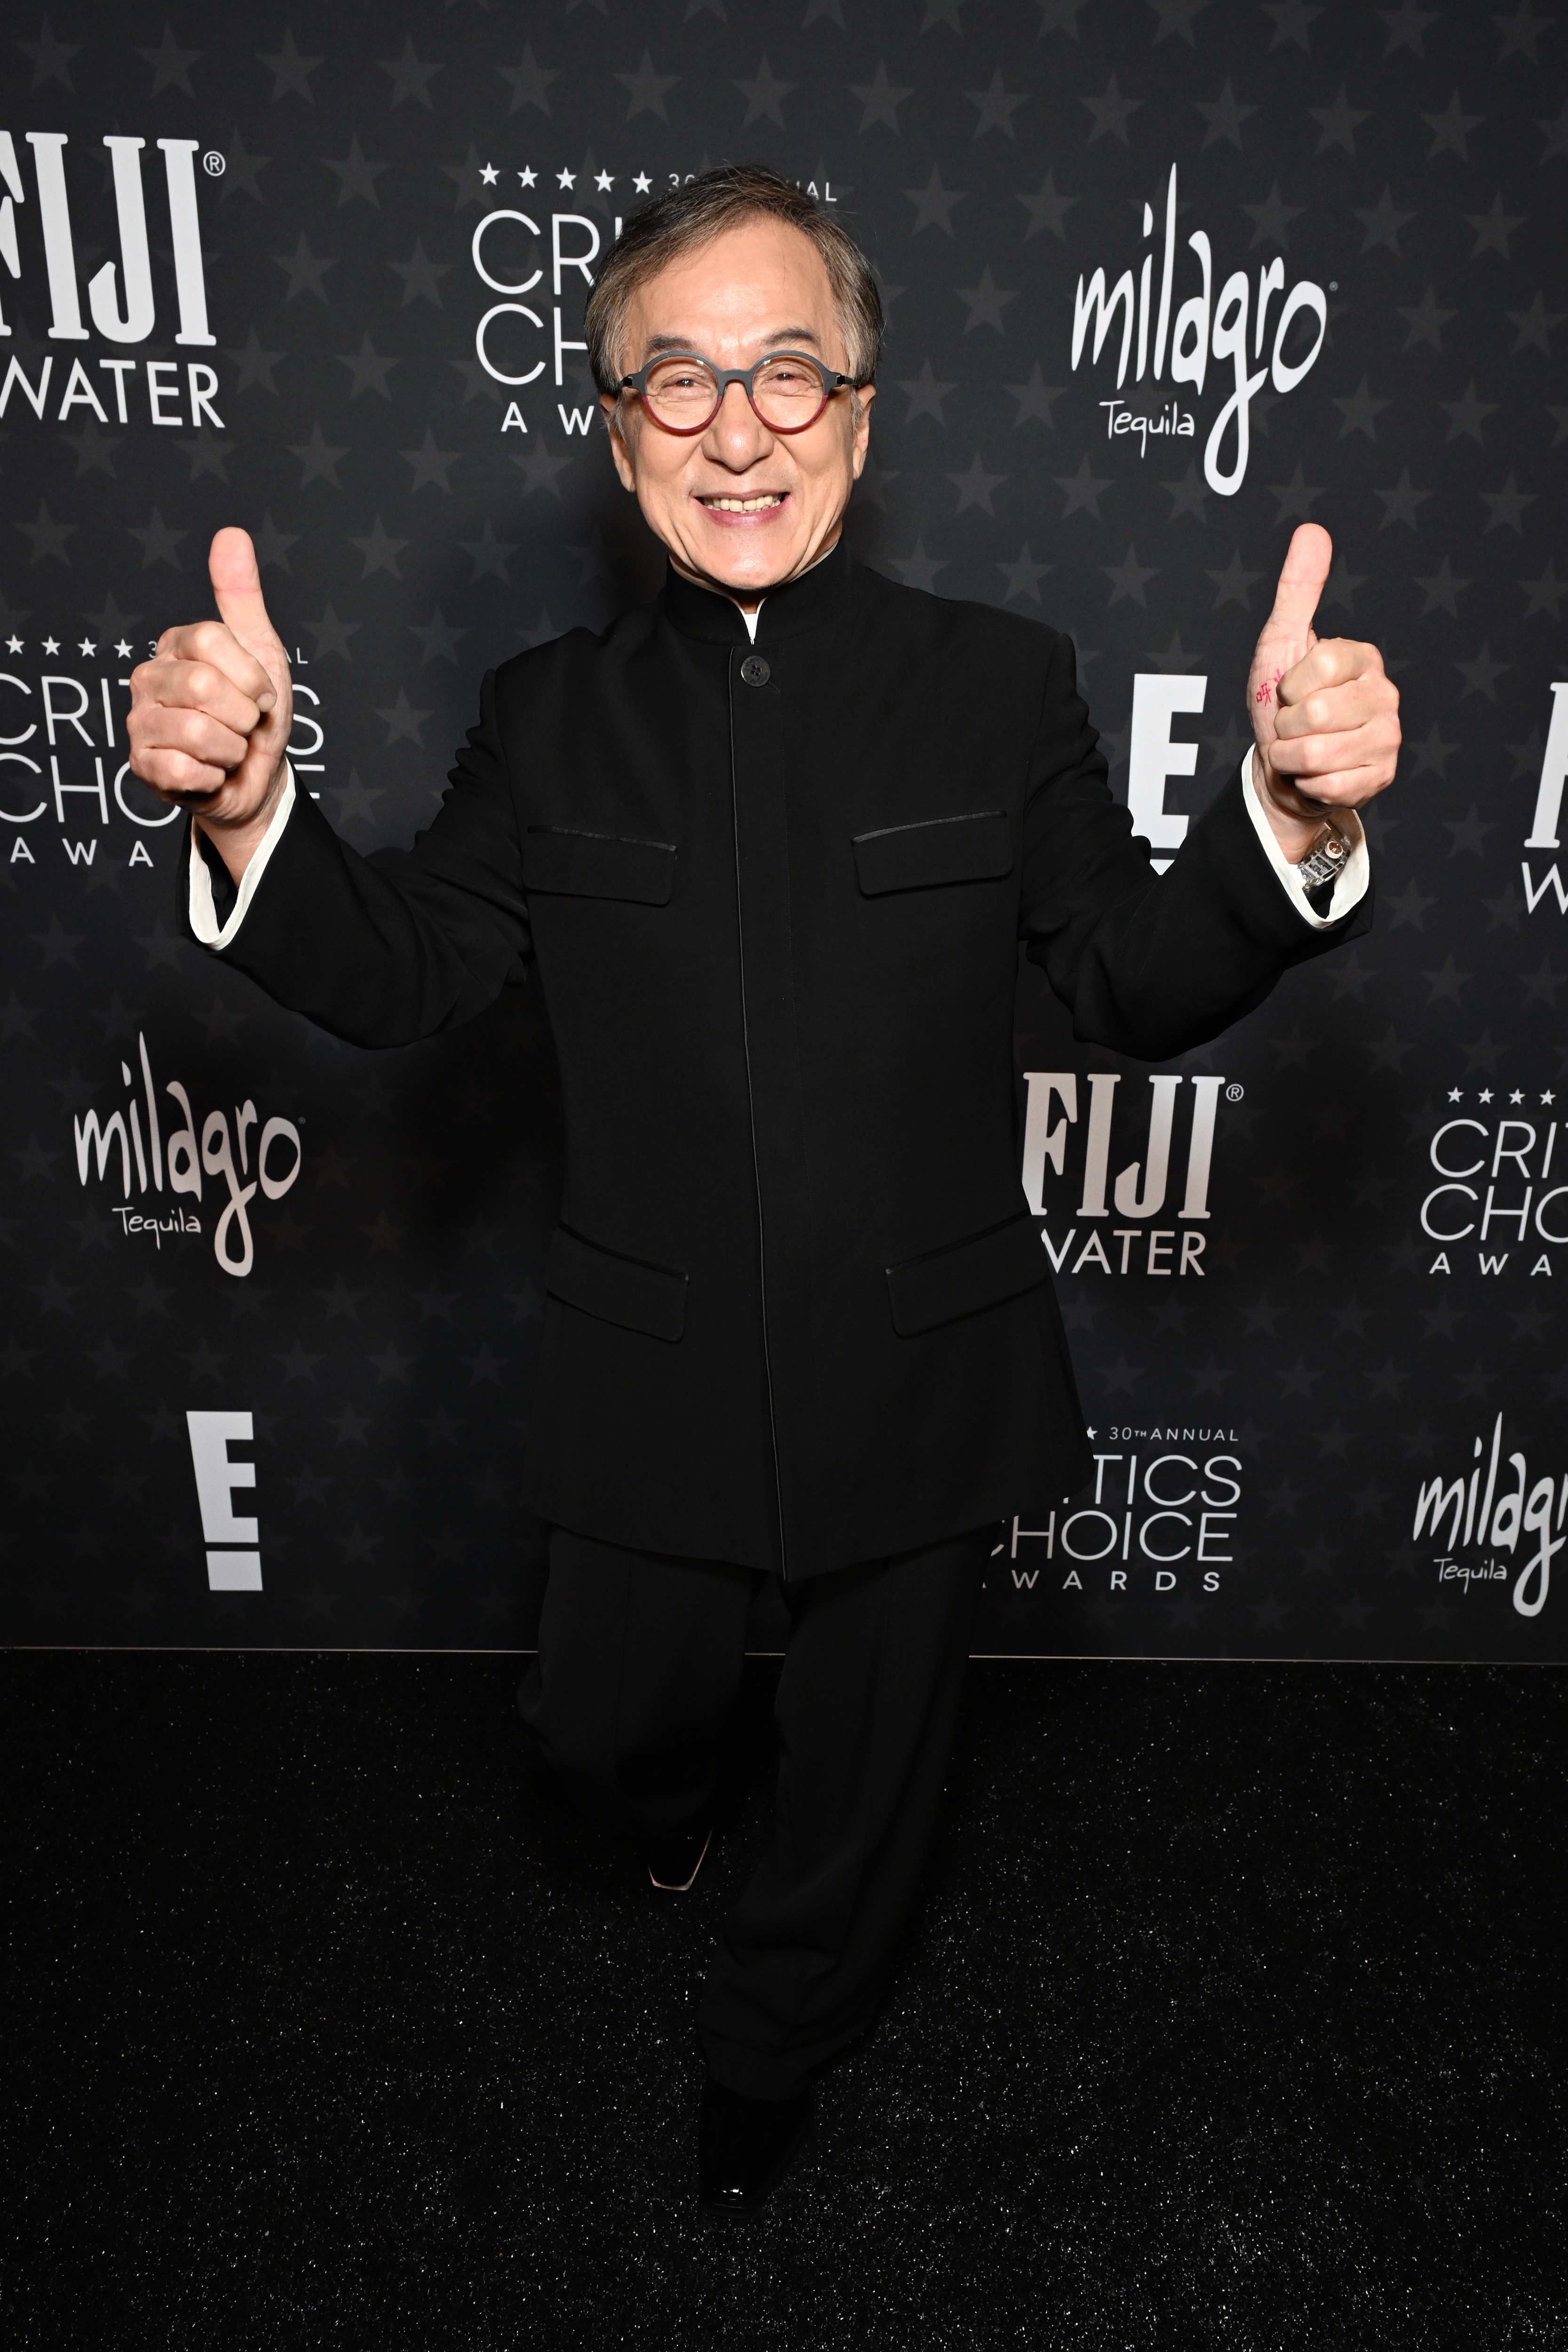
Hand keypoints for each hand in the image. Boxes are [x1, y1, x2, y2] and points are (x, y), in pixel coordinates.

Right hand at [127, 527, 292, 883]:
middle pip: (203, 686)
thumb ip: (241, 595)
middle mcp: (149, 678)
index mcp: (176, 644)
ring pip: (196, 732)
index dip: (251, 675)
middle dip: (243, 715)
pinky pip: (185, 769)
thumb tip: (231, 535)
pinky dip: (213, 776)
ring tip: (228, 747)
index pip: (212, 640)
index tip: (260, 693)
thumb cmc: (257, 713)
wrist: (257, 777)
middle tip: (244, 724)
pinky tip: (211, 770)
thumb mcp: (260, 650)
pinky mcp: (143, 765)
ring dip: (231, 748)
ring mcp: (141, 722)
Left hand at [1246, 523, 1400, 863]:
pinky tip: (1316, 774)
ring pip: (1319, 753)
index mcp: (1362, 657)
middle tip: (1294, 725)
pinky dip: (1308, 783)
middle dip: (1287, 726)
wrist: (1285, 768)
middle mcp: (1384, 694)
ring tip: (1300, 749)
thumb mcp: (1281, 643)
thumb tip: (1312, 530)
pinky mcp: (1381, 776)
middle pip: (1317, 714)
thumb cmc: (1282, 704)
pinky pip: (1330, 784)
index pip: (1319, 667)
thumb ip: (1298, 591)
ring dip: (1292, 757)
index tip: (1291, 691)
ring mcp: (1387, 737)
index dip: (1290, 686)